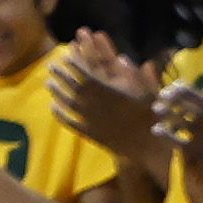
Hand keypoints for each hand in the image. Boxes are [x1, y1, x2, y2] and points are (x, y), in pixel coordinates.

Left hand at [51, 36, 160, 165]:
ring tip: (48, 82)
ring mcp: (91, 120)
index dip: (74, 64)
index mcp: (110, 92)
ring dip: (57, 91)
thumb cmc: (153, 116)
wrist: (150, 147)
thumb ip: (135, 74)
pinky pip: (70, 122)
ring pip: (69, 103)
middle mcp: (97, 105)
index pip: (86, 74)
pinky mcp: (90, 134)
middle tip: (51, 64)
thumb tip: (122, 57)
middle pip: (73, 86)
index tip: (65, 55)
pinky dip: (60, 114)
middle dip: (61, 74)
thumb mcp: (150, 92)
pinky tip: (53, 106)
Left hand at [162, 79, 202, 202]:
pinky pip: (182, 144)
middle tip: (161, 94)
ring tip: (156, 108)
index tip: (175, 85)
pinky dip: (168, 136)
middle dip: (177, 101)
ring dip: (170, 116)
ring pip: (187, 126)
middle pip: (194, 111)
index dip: (189, 92)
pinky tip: (156, 129)